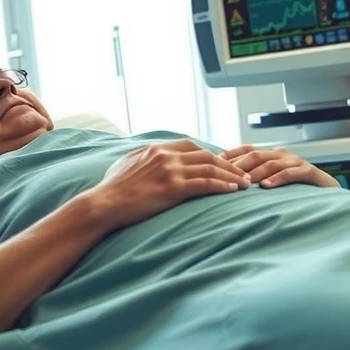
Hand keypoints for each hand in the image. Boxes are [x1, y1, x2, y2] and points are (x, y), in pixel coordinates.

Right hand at [91, 140, 248, 229]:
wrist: (104, 204)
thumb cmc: (111, 189)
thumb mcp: (125, 164)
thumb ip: (140, 158)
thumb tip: (144, 160)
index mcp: (156, 149)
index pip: (190, 146)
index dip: (209, 154)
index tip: (221, 163)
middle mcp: (166, 155)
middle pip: (205, 155)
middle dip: (227, 164)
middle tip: (242, 173)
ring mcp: (170, 170)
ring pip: (210, 168)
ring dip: (231, 175)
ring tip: (244, 184)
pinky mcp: (173, 187)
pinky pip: (205, 184)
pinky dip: (222, 186)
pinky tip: (233, 191)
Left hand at [219, 145, 338, 189]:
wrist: (329, 193)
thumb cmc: (297, 189)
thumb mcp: (273, 180)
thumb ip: (254, 178)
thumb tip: (227, 183)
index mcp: (271, 154)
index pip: (246, 149)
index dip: (229, 155)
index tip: (212, 163)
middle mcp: (281, 154)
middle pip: (255, 154)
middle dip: (238, 165)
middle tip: (223, 175)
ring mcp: (295, 161)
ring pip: (271, 163)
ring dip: (255, 173)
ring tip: (243, 183)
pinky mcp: (308, 171)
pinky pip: (291, 173)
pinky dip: (277, 179)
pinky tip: (266, 187)